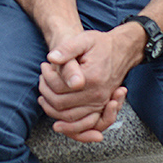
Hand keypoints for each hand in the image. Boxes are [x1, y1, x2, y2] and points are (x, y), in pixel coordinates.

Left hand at [38, 27, 139, 141]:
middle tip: (42, 80)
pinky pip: (82, 123)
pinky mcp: (100, 108)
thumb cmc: (101, 45)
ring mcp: (100, 104)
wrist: (121, 51)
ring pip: (69, 117)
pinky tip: (54, 112)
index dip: (47, 78)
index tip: (44, 66)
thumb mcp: (84, 39)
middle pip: (61, 105)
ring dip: (52, 110)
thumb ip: (67, 49)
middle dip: (46, 94)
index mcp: (91, 78)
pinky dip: (67, 122)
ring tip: (43, 96)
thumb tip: (52, 58)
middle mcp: (97, 95)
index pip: (59, 88)